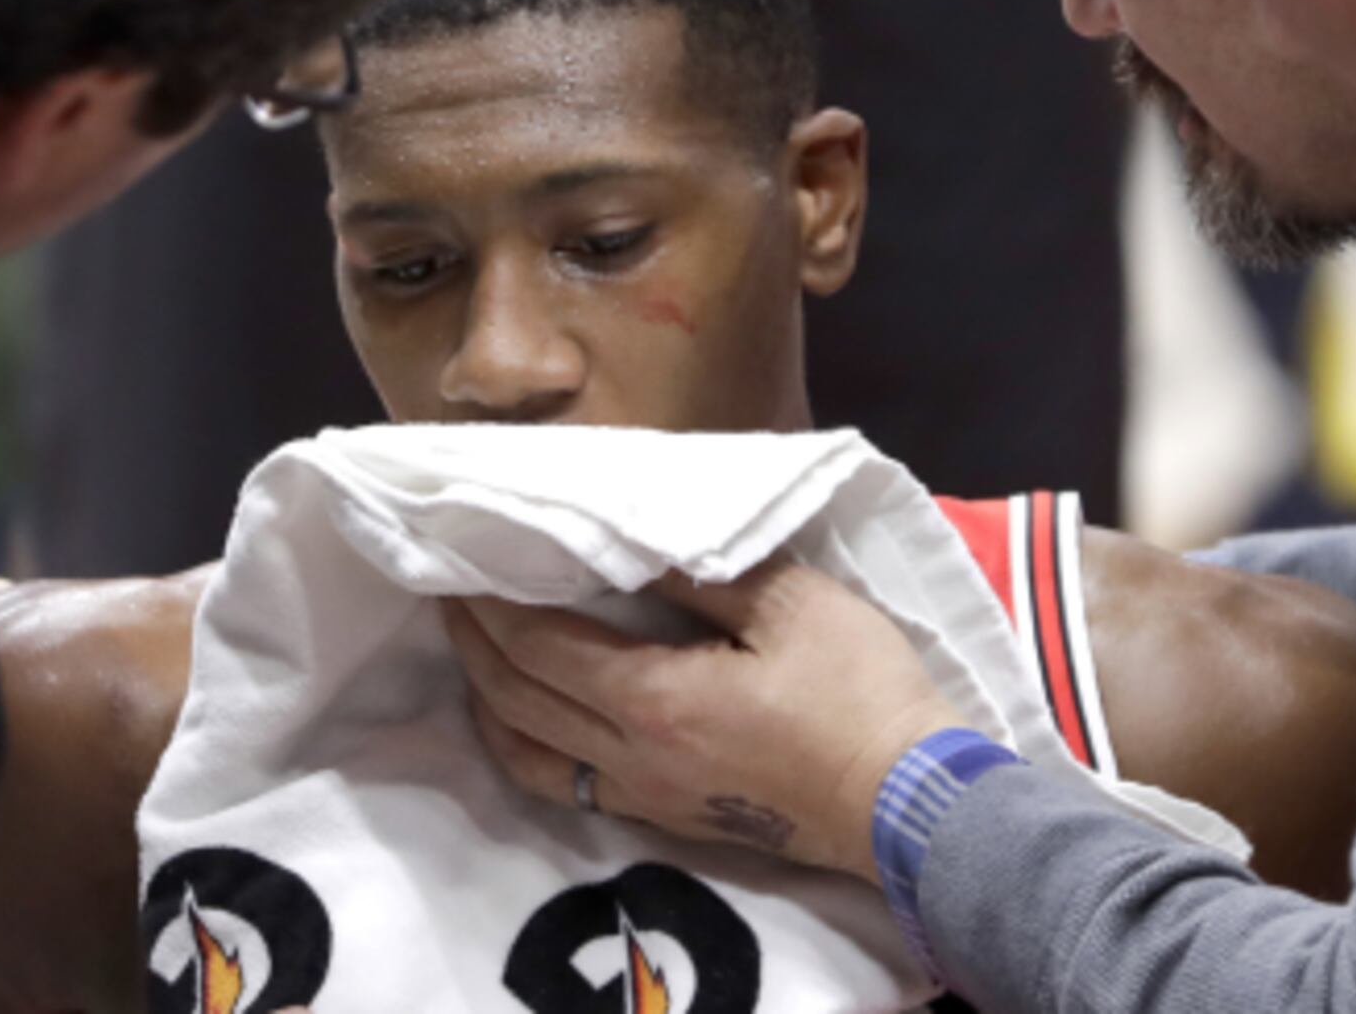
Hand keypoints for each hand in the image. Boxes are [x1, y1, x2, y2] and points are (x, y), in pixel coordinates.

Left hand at [441, 559, 965, 882]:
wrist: (908, 804)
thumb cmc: (858, 694)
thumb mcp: (792, 604)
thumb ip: (701, 570)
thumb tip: (628, 537)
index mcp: (654, 699)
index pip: (538, 645)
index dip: (489, 603)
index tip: (459, 559)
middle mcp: (629, 756)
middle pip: (515, 699)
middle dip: (472, 643)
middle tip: (447, 591)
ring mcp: (644, 797)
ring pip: (527, 753)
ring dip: (488, 699)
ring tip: (474, 651)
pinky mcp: (665, 818)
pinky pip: (566, 785)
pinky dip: (526, 745)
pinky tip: (529, 718)